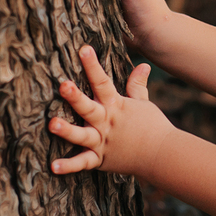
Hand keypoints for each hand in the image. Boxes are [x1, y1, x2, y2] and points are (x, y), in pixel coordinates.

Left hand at [50, 45, 173, 175]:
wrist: (163, 155)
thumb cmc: (153, 126)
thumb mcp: (144, 103)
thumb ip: (137, 85)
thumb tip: (143, 65)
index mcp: (115, 106)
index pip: (102, 82)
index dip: (92, 65)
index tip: (83, 49)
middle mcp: (106, 122)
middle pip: (88, 107)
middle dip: (75, 97)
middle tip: (63, 85)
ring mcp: (102, 142)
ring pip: (82, 135)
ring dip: (67, 130)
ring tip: (52, 124)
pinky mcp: (101, 160)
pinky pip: (83, 163)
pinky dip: (68, 166)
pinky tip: (53, 167)